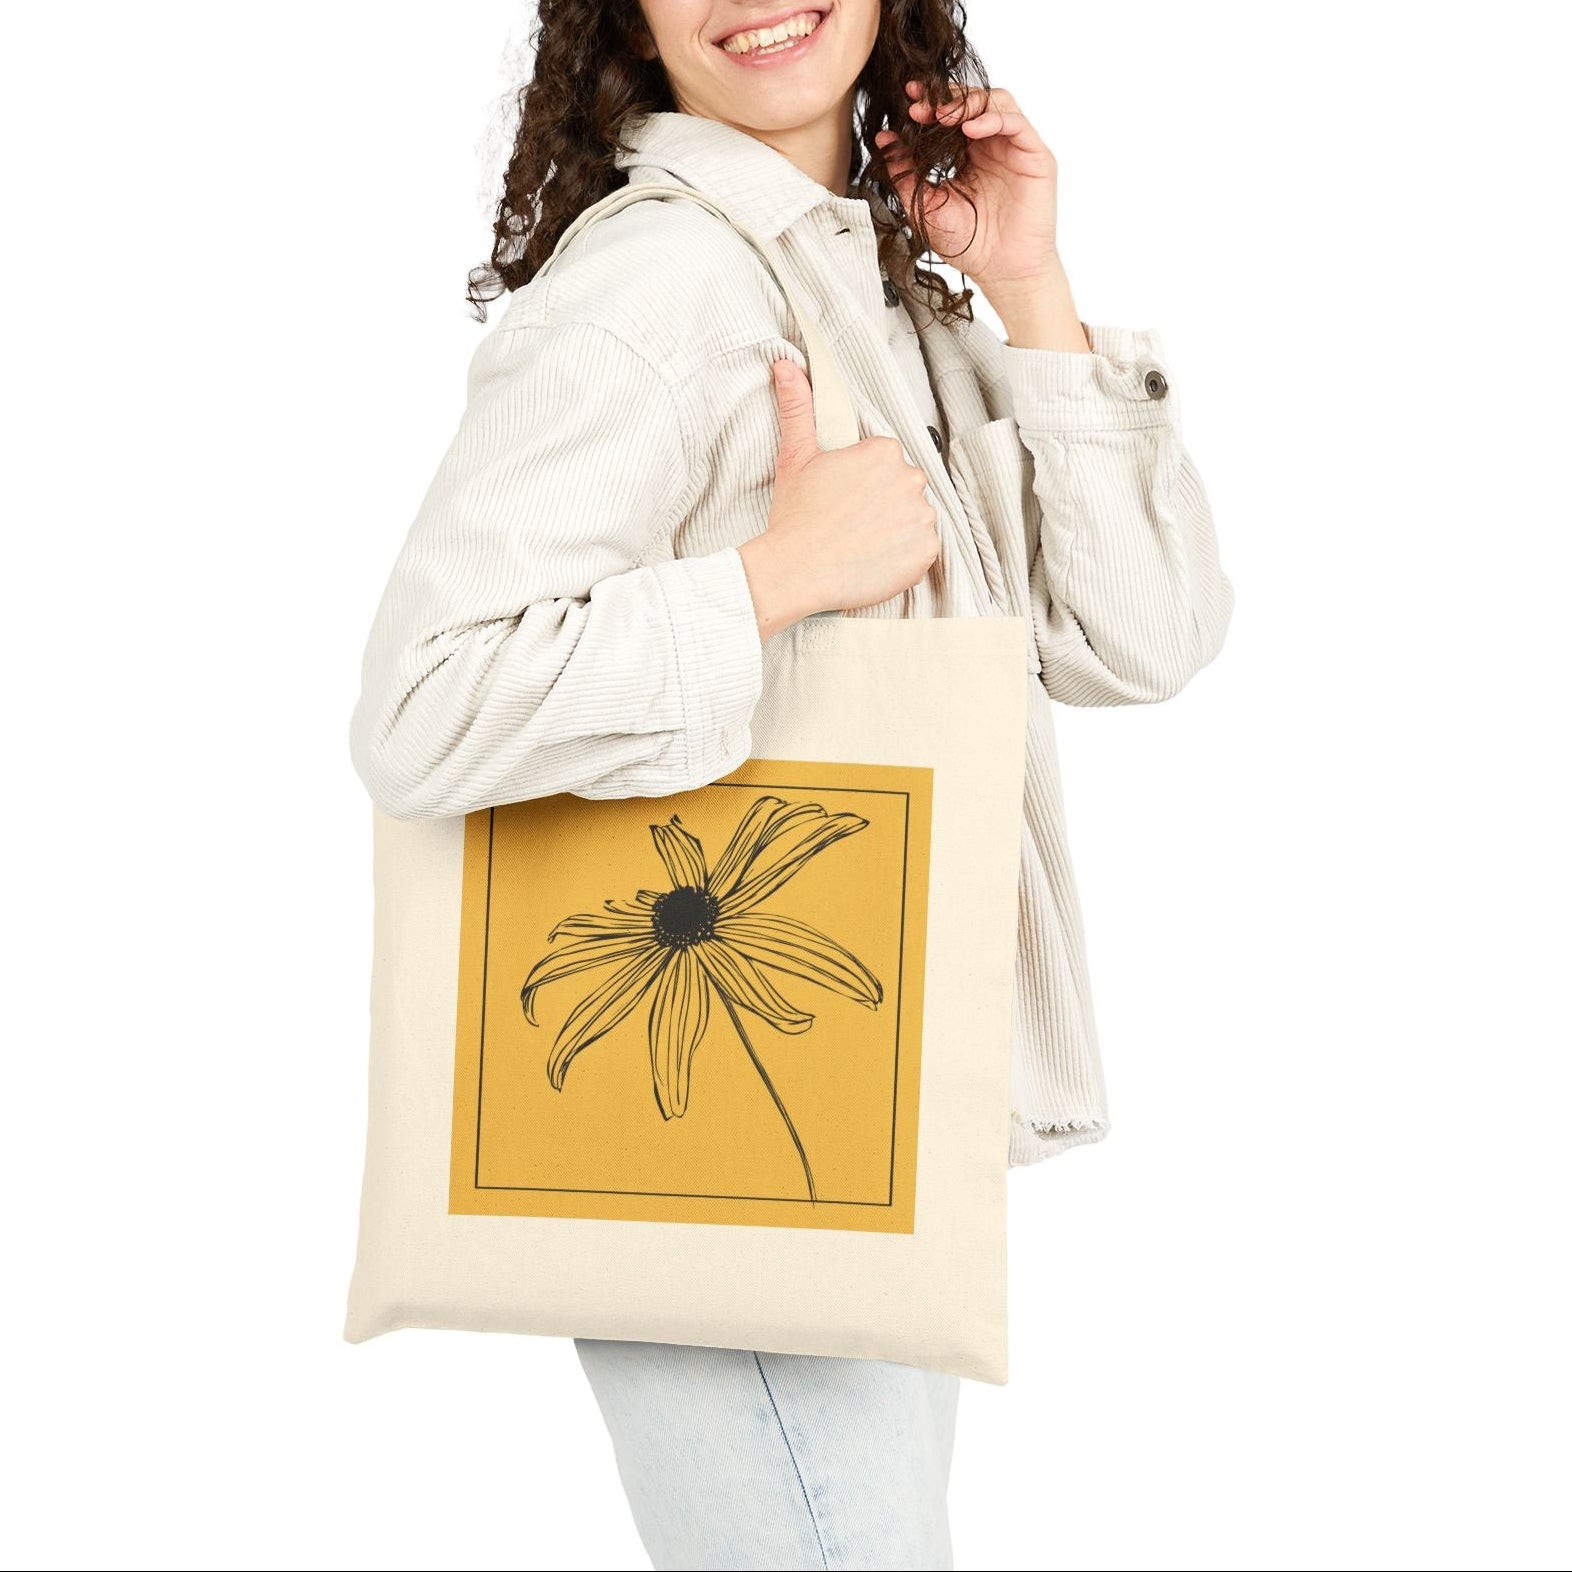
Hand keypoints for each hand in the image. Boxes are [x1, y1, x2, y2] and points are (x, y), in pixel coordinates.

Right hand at [737, 359, 938, 637]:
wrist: (796, 572)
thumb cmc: (796, 517)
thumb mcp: (795, 456)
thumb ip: (798, 408)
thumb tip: (785, 366)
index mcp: (883, 451)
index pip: (885, 461)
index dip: (863, 481)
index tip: (844, 498)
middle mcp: (910, 479)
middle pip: (903, 487)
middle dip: (883, 502)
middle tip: (850, 522)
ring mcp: (922, 517)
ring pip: (914, 517)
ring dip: (895, 528)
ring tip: (861, 542)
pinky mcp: (926, 552)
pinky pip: (923, 549)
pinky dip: (905, 556)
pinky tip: (875, 558)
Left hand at [874, 82, 1088, 351]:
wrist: (1002, 272)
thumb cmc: (969, 244)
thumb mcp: (927, 206)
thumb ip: (905, 174)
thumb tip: (883, 141)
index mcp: (968, 154)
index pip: (950, 115)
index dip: (929, 103)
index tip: (906, 101)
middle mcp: (992, 145)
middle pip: (972, 100)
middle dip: (944, 97)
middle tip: (919, 105)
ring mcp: (1014, 148)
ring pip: (996, 102)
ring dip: (968, 102)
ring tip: (942, 115)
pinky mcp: (1035, 156)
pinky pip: (1016, 123)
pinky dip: (992, 119)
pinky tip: (970, 129)